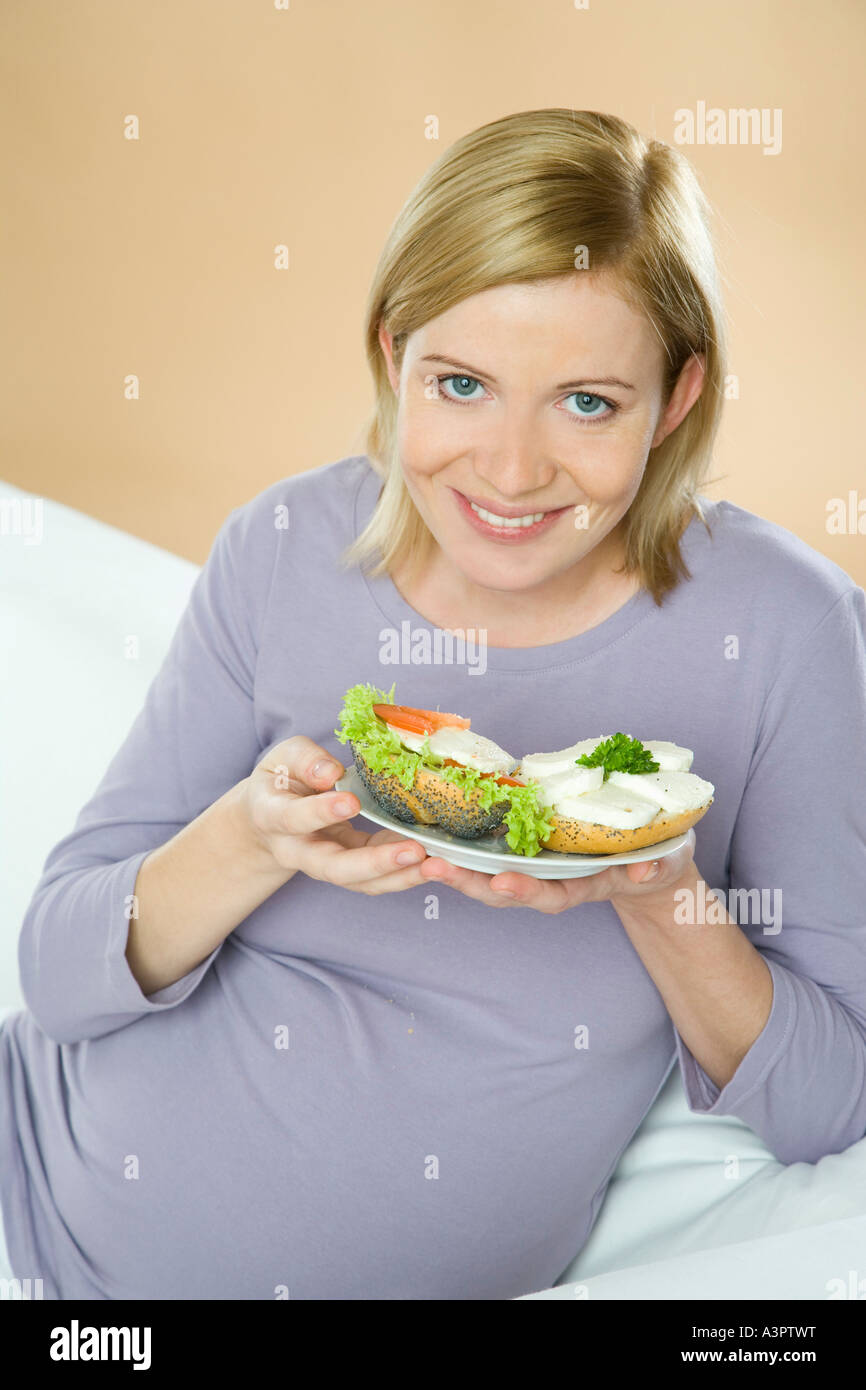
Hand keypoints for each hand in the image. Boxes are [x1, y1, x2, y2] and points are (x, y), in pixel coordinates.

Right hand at [238, 736, 430, 894]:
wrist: (269, 820)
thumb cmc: (279, 781)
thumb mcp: (282, 759)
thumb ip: (305, 761)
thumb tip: (331, 773)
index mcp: (273, 817)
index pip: (295, 819)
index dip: (321, 812)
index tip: (351, 801)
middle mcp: (298, 851)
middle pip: (334, 868)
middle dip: (375, 863)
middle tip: (414, 851)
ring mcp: (326, 866)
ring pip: (361, 883)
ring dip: (401, 876)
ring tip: (437, 865)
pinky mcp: (351, 869)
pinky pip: (377, 878)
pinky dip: (406, 873)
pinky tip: (434, 862)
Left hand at [418, 828, 697, 913]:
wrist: (650, 860)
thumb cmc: (660, 857)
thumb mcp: (666, 860)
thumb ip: (657, 866)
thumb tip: (646, 871)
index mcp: (585, 885)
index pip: (552, 895)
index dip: (526, 891)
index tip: (501, 882)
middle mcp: (554, 881)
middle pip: (506, 891)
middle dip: (470, 883)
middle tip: (435, 868)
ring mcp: (537, 867)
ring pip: (490, 874)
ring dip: (457, 868)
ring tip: (423, 857)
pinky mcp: (527, 848)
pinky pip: (490, 853)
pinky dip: (462, 849)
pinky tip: (432, 837)